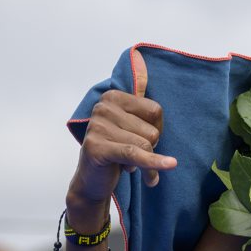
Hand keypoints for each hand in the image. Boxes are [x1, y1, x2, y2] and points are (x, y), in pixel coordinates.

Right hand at [66, 49, 176, 230]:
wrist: (94, 181)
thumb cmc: (119, 152)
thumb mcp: (134, 128)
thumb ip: (146, 113)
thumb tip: (147, 69)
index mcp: (113, 97)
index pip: (155, 110)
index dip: (157, 129)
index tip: (145, 138)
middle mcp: (102, 106)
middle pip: (152, 129)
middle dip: (150, 148)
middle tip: (134, 156)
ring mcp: (97, 126)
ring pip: (146, 144)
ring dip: (146, 163)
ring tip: (130, 165)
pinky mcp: (96, 147)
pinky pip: (134, 154)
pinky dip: (150, 165)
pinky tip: (155, 179)